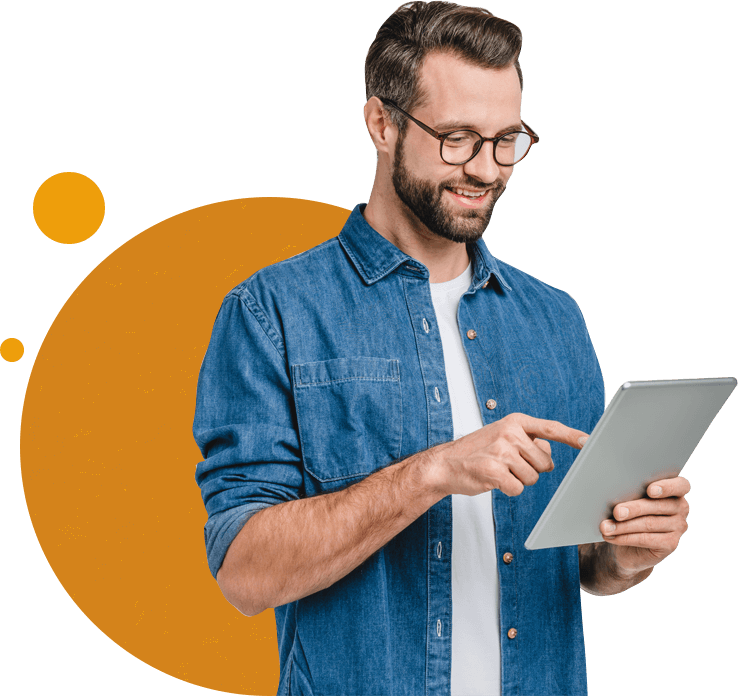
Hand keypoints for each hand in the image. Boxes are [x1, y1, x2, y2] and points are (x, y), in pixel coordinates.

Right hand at [429, 412, 588, 497]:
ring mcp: (501, 451)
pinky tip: (493, 480)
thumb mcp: (502, 436)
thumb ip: (528, 441)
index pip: (550, 428)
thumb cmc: (477, 452)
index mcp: (514, 422)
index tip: (588, 441)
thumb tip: (549, 451)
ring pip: (532, 477)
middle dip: (531, 470)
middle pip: (545, 462)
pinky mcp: (494, 470)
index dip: (571, 436)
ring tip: (498, 470)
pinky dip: (507, 490)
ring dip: (518, 480)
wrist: (445, 464)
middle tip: (509, 465)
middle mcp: (509, 433)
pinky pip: (517, 489)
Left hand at [600, 476, 690, 574]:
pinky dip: (626, 538)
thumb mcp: (629, 500)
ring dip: (623, 526)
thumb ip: (629, 494)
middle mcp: (680, 507)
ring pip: (649, 523)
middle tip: (616, 512)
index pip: (680, 485)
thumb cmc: (629, 513)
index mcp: (673, 489)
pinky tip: (612, 537)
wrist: (629, 544)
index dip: (667, 487)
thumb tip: (613, 495)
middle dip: (633, 509)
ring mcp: (678, 526)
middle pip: (657, 506)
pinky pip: (646, 539)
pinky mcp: (671, 543)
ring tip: (605, 527)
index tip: (650, 490)